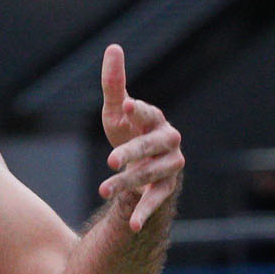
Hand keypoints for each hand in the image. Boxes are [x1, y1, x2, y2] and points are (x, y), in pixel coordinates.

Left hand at [97, 45, 182, 230]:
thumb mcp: (116, 111)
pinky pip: (157, 201)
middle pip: (150, 145)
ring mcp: (170, 166)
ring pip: (151, 174)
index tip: (126, 106)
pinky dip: (145, 213)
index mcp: (155, 118)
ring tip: (104, 190)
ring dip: (129, 183)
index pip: (147, 113)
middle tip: (110, 161)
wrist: (142, 165)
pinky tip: (132, 226)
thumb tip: (114, 47)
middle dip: (132, 153)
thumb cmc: (128, 131)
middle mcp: (168, 141)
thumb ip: (114, 83)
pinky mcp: (166, 188)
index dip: (138, 110)